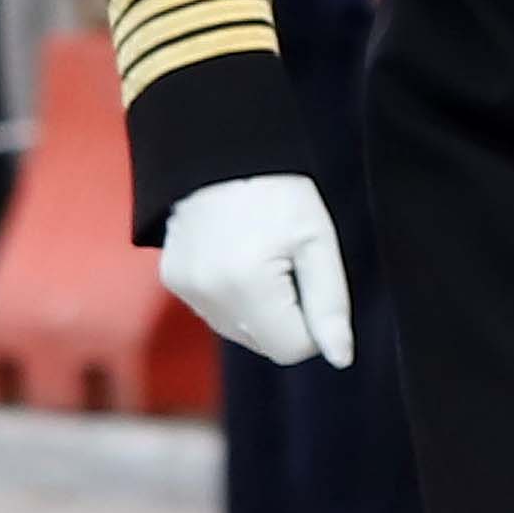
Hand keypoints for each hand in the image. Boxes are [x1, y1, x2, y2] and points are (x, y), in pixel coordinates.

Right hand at [157, 175, 352, 369]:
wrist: (219, 155)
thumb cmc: (278, 193)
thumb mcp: (318, 242)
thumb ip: (330, 304)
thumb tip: (340, 357)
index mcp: (246, 286)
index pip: (291, 349)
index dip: (314, 328)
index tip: (314, 287)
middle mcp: (207, 295)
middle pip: (264, 344)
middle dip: (288, 319)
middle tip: (291, 268)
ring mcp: (184, 290)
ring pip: (240, 332)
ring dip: (262, 311)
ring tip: (265, 260)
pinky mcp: (173, 281)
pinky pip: (216, 312)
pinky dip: (236, 299)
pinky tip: (241, 261)